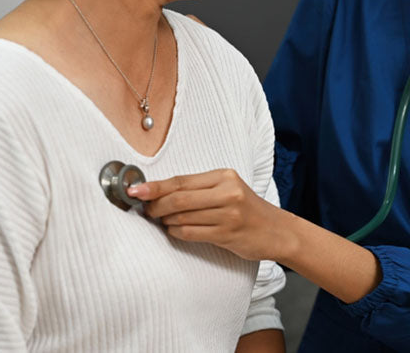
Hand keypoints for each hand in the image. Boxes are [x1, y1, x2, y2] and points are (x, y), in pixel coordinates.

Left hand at [126, 169, 292, 262]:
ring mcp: (228, 214)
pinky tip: (175, 229)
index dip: (155, 186)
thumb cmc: (246, 209)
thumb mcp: (228, 190)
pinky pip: (190, 233)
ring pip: (182, 217)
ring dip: (166, 220)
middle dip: (156, 205)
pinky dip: (176, 231)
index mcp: (225, 176)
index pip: (182, 180)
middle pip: (179, 198)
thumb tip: (158, 192)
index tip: (134, 190)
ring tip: (162, 220)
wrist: (276, 230)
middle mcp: (228, 193)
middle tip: (146, 210)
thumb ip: (199, 189)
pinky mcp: (227, 234)